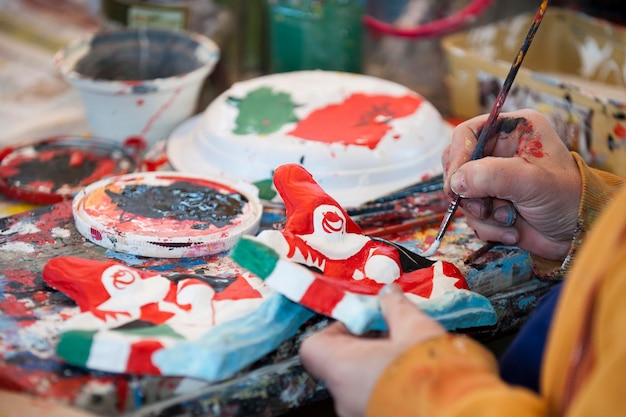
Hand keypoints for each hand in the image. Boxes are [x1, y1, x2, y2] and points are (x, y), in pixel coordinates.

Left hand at [299, 285, 444, 416]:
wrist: (463, 416)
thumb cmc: (432, 374)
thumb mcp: (414, 328)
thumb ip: (395, 308)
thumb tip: (388, 293)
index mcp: (343, 370)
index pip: (313, 348)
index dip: (335, 330)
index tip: (362, 321)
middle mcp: (344, 398)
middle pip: (341, 363)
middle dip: (365, 345)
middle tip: (393, 333)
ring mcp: (360, 414)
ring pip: (360, 383)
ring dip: (378, 366)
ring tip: (410, 354)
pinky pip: (375, 398)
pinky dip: (389, 386)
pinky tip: (417, 377)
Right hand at [442, 109, 580, 260]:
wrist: (580, 233)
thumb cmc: (567, 198)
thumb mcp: (532, 181)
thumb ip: (492, 176)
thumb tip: (456, 182)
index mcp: (512, 130)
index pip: (467, 133)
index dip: (458, 156)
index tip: (456, 182)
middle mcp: (498, 151)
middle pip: (457, 165)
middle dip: (469, 191)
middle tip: (483, 207)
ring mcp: (492, 179)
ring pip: (462, 194)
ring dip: (482, 214)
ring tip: (509, 219)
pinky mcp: (490, 204)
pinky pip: (470, 215)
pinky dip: (488, 227)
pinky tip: (511, 229)